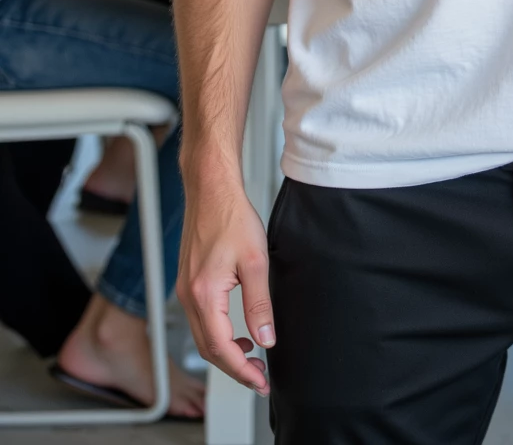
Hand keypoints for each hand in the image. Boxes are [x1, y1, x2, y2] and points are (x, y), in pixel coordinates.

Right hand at [177, 175, 274, 395]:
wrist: (211, 190)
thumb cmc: (231, 217)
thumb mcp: (256, 262)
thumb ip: (260, 305)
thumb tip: (266, 338)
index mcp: (204, 295)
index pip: (221, 349)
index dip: (241, 371)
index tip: (260, 381)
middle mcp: (188, 296)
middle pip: (208, 349)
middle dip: (234, 368)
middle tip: (259, 376)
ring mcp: (186, 289)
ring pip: (203, 336)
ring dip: (226, 352)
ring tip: (252, 357)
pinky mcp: (188, 282)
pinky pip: (201, 319)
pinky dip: (218, 333)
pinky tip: (237, 331)